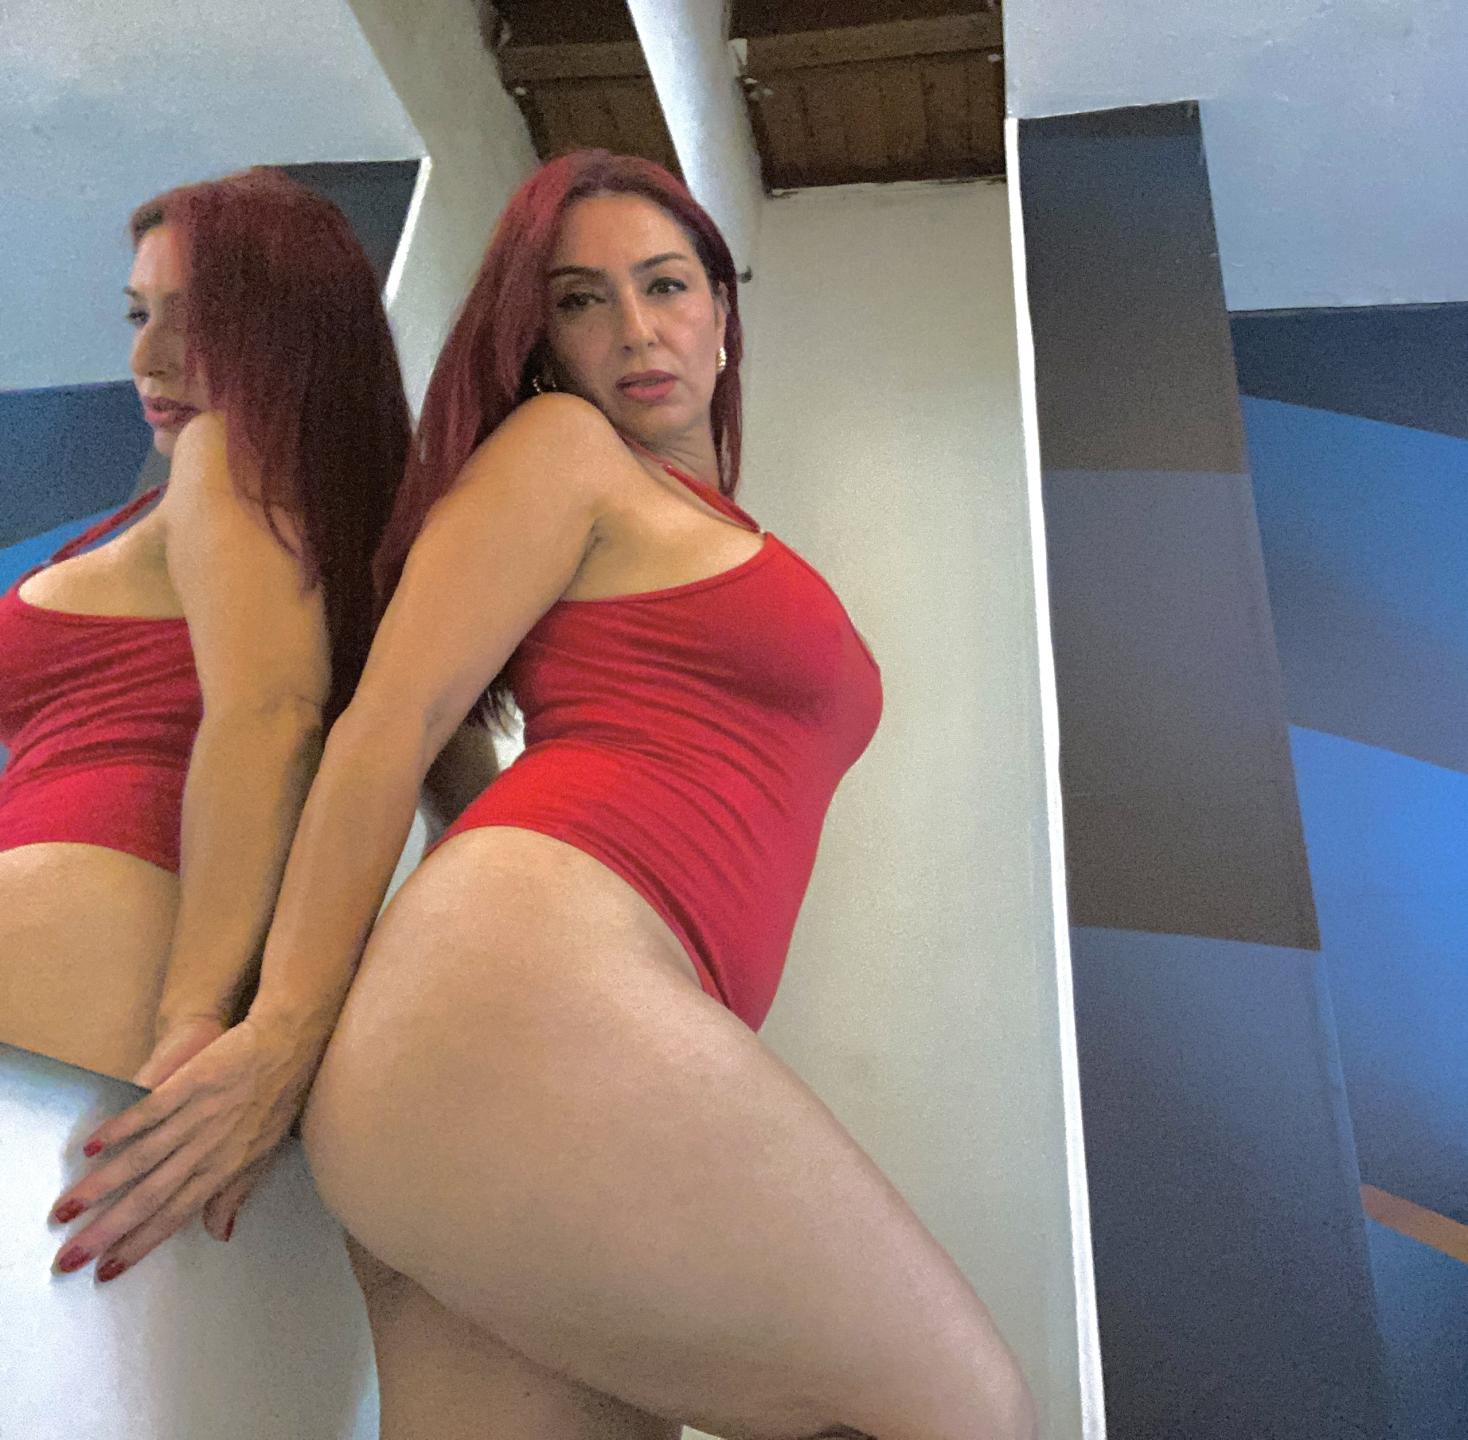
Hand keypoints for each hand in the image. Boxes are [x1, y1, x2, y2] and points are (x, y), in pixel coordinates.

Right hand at [49, 1012, 325, 1281]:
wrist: (290, 1043)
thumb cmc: (279, 1098)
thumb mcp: (265, 1152)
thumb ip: (235, 1192)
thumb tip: (219, 1233)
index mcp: (225, 1168)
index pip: (175, 1216)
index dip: (139, 1245)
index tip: (105, 1271)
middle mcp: (208, 1147)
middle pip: (150, 1196)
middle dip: (107, 1230)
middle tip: (69, 1258)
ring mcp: (198, 1114)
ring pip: (143, 1158)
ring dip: (101, 1186)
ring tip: (65, 1210)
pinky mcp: (192, 1082)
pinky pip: (150, 1110)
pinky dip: (121, 1127)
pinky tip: (91, 1145)